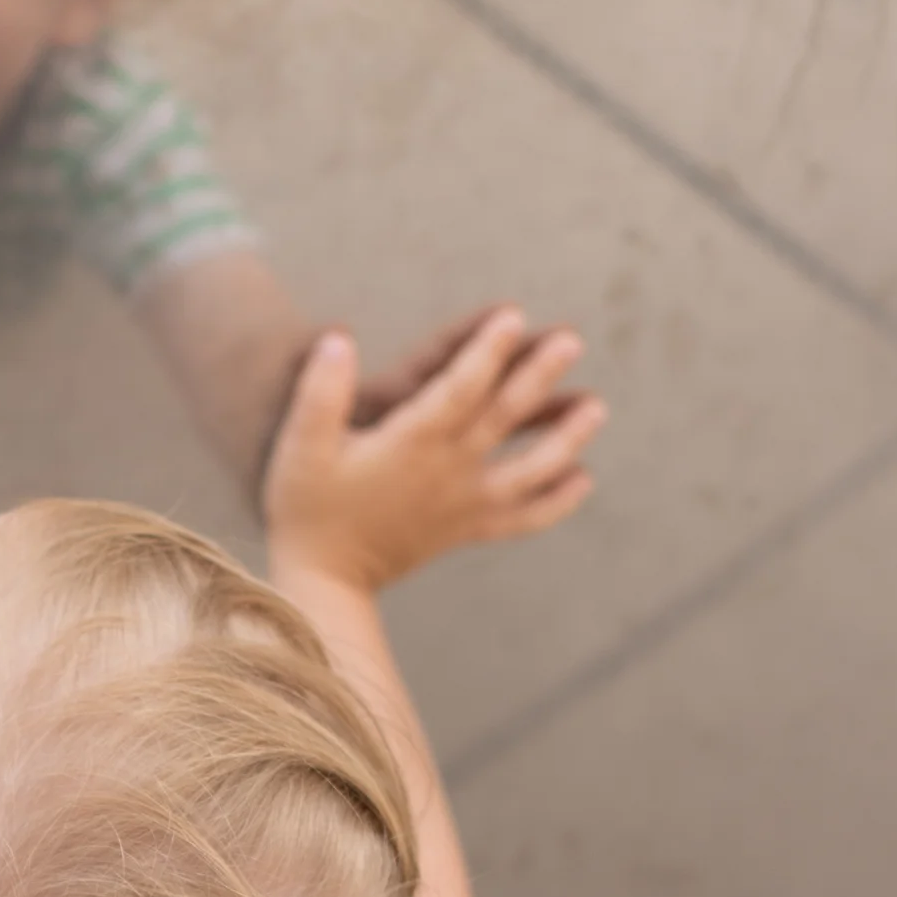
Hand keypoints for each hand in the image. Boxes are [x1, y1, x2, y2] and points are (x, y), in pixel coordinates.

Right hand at [262, 314, 603, 593]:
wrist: (323, 580)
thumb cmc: (308, 509)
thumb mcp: (301, 447)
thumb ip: (320, 393)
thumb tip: (338, 340)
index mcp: (411, 444)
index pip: (458, 388)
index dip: (487, 351)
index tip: (513, 316)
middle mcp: (446, 471)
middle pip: (503, 417)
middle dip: (538, 375)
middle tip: (572, 340)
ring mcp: (462, 503)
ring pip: (527, 469)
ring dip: (564, 437)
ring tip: (596, 407)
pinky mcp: (466, 529)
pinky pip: (520, 519)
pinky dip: (554, 503)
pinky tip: (583, 480)